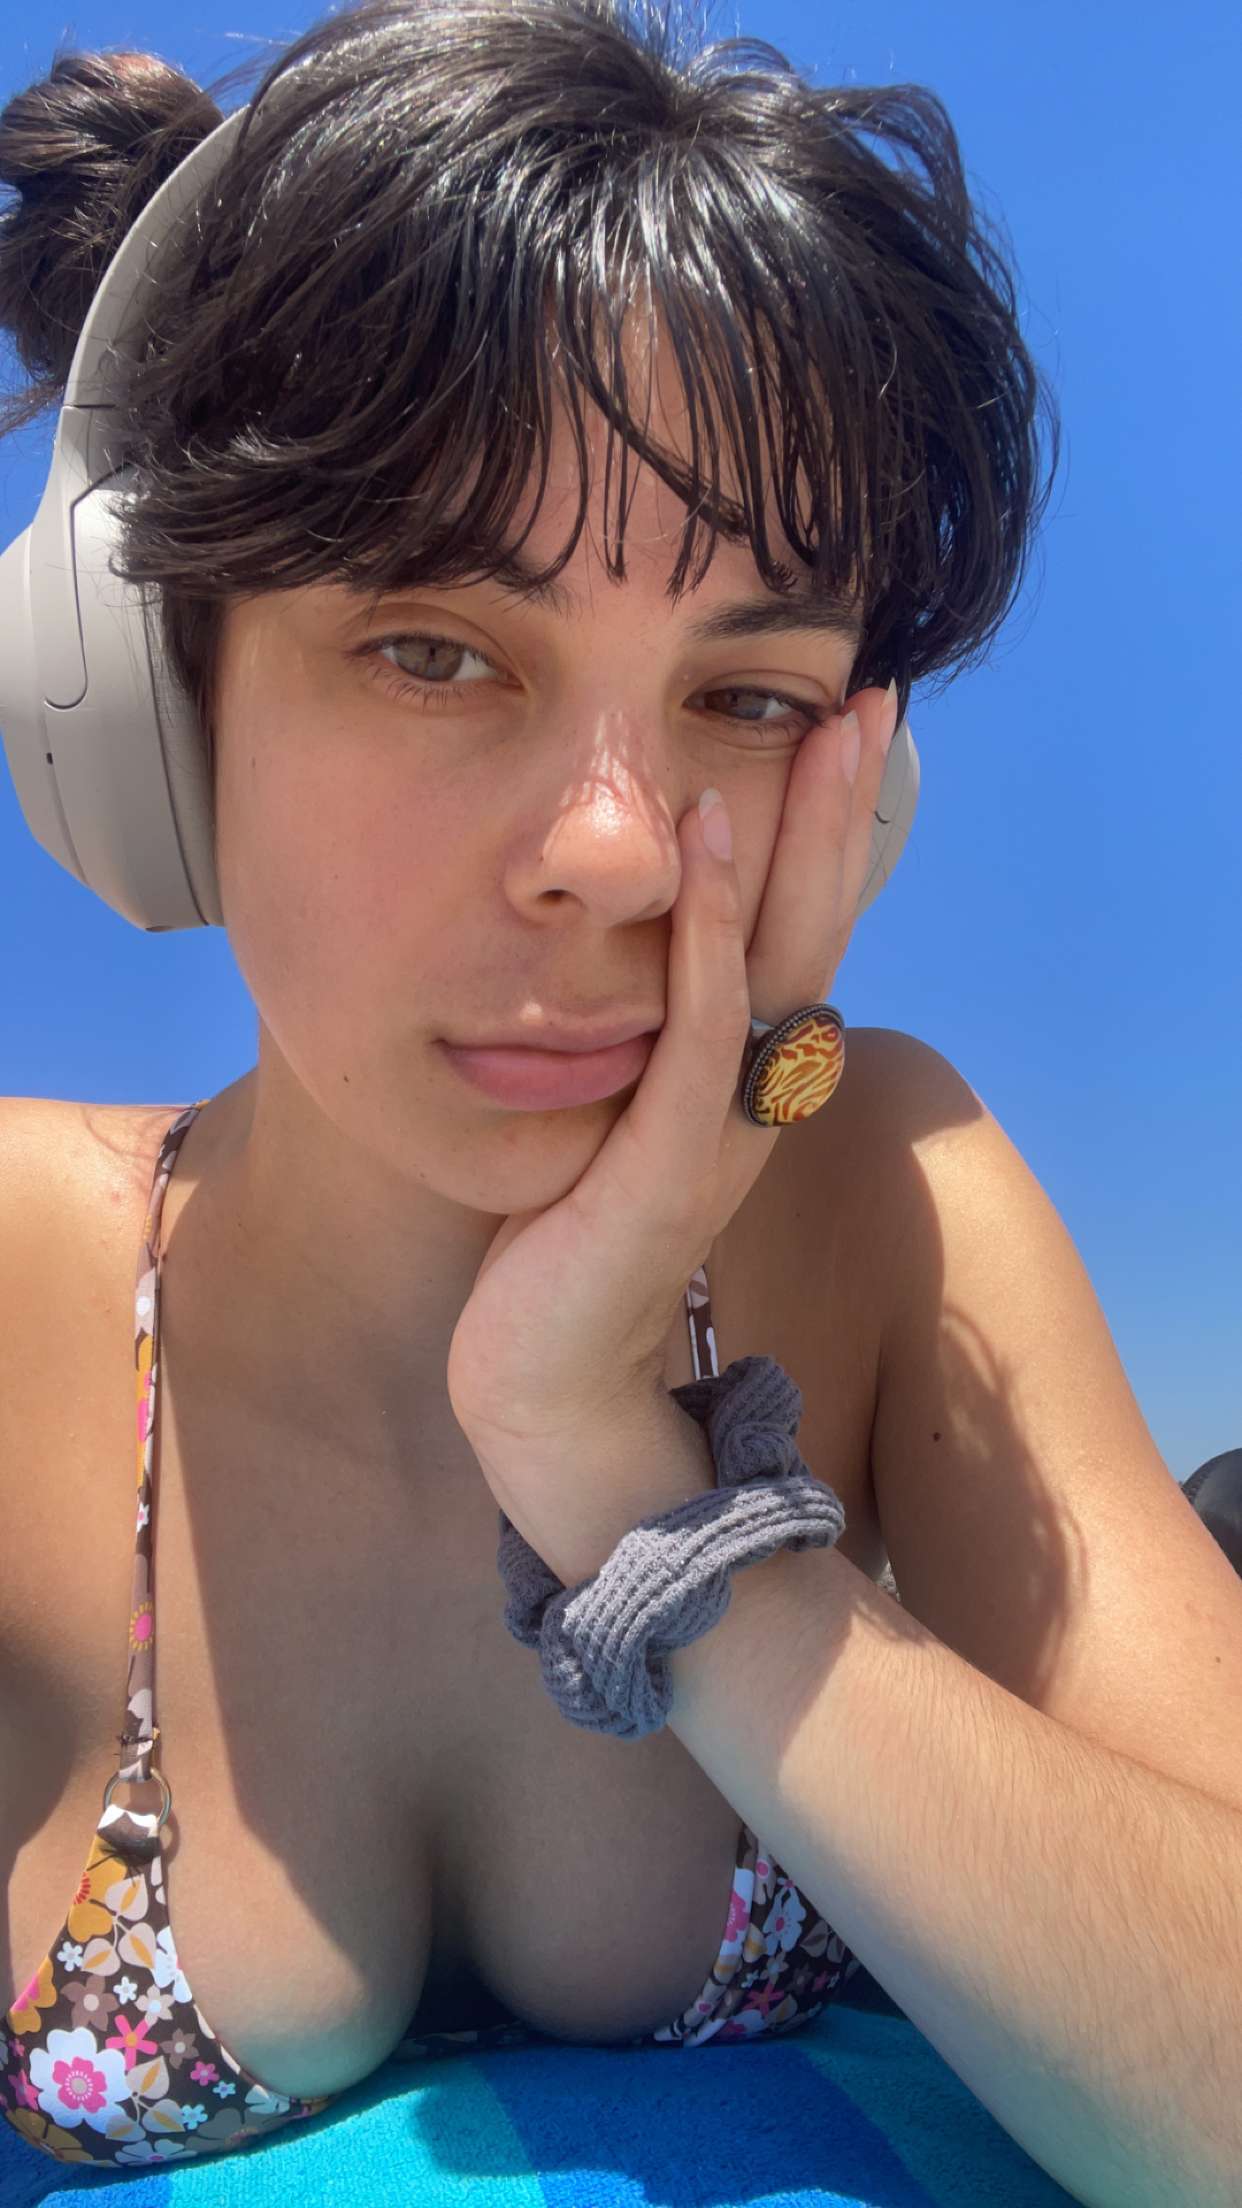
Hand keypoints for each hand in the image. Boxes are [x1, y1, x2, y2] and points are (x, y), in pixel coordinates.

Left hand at [447, 680, 899, 1543]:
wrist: (540, 1382)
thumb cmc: (559, 1249)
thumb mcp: (609, 1122)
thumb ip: (633, 1047)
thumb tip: (606, 958)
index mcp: (742, 1083)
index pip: (797, 937)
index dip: (822, 838)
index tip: (832, 732)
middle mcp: (755, 1096)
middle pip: (818, 928)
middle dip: (839, 810)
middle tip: (867, 697)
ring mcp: (725, 1127)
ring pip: (787, 959)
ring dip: (805, 839)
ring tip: (823, 730)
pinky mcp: (672, 1159)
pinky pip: (706, 1023)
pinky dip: (717, 927)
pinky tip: (712, 836)